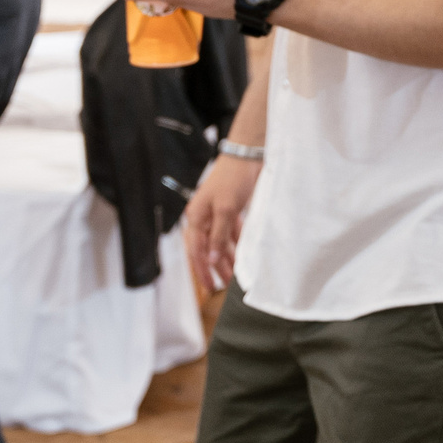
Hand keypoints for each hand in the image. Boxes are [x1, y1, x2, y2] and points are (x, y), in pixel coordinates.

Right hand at [184, 153, 259, 292]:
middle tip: (224, 286)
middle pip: (207, 248)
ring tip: (235, 276)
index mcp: (196, 217)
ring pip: (220, 242)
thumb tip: (211, 260)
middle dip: (215, 267)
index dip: (202, 270)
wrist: (247, 155)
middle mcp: (204, 217)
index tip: (210, 287)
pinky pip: (230, 232)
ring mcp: (217, 213)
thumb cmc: (232, 179)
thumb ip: (218, 236)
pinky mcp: (230, 209)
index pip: (196, 251)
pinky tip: (242, 256)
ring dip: (227, 258)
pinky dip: (236, 244)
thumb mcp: (225, 210)